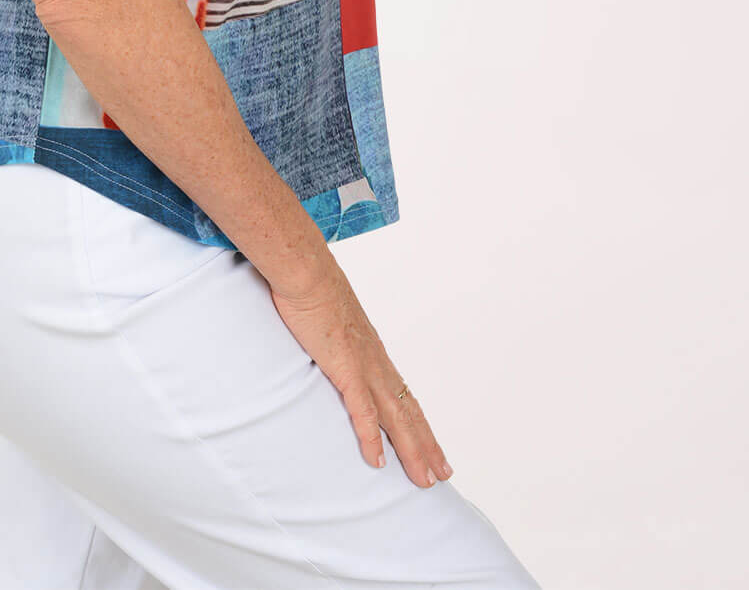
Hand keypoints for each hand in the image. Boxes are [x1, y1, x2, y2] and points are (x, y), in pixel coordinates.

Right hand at [269, 261, 452, 482]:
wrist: (306, 270)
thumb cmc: (313, 287)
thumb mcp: (329, 317)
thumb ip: (334, 336)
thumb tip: (326, 342)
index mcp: (373, 351)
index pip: (403, 395)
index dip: (419, 423)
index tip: (431, 445)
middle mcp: (376, 361)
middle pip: (409, 412)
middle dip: (426, 445)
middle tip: (442, 473)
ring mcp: (363, 366)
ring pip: (396, 418)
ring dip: (411, 450)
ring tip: (424, 479)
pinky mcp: (345, 367)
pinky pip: (362, 412)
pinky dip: (371, 439)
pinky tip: (377, 462)